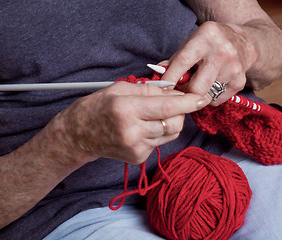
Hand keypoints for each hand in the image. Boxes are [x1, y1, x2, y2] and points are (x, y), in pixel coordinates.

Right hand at [55, 81, 207, 164]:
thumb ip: (150, 90)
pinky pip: (160, 142)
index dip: (188, 102)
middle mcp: (134, 131)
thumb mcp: (121, 89)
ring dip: (169, 121)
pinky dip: (158, 132)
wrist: (79, 135)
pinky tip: (142, 127)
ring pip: (171, 133)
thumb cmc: (98, 107)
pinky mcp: (138, 158)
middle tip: (171, 103)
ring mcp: (136, 148)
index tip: (202, 98)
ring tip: (152, 114)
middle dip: (180, 111)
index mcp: (128, 109)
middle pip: (175, 123)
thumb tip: (175, 91)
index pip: (168, 106)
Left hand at [161, 21, 256, 105]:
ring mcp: (233, 68)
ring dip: (196, 97)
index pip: (183, 62)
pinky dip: (209, 98)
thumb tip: (158, 75)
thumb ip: (175, 59)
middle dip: (184, 93)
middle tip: (180, 91)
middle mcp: (221, 52)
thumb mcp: (192, 42)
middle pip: (196, 87)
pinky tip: (210, 86)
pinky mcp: (239, 82)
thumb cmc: (211, 43)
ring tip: (194, 88)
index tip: (162, 89)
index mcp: (205, 38)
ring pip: (206, 96)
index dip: (170, 78)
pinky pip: (217, 100)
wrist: (245, 43)